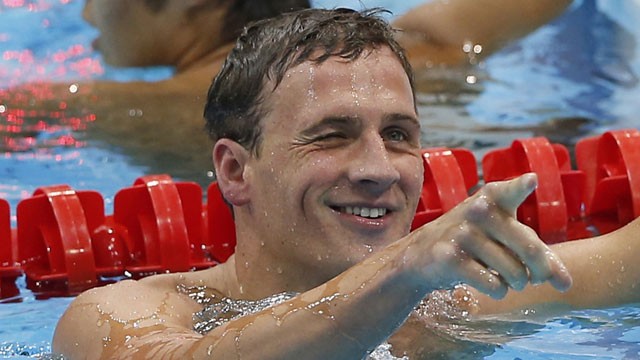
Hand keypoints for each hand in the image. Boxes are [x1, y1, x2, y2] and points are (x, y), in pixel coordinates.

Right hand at [407, 173, 571, 298]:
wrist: (424, 254)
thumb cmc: (476, 242)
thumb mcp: (505, 237)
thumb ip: (540, 255)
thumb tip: (567, 285)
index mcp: (493, 199)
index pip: (508, 192)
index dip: (520, 187)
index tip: (531, 180)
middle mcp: (477, 212)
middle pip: (529, 247)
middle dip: (541, 271)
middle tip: (536, 278)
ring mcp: (462, 235)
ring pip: (514, 273)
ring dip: (517, 283)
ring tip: (509, 279)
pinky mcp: (451, 259)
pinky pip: (494, 284)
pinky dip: (499, 290)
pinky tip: (490, 284)